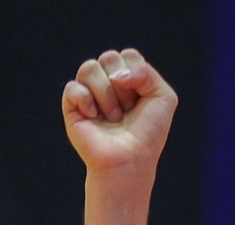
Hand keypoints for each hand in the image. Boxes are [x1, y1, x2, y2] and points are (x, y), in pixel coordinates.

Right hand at [61, 49, 174, 179]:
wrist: (130, 159)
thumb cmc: (148, 134)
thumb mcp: (162, 97)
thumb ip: (146, 71)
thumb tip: (115, 75)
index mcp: (127, 78)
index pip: (128, 56)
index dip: (136, 76)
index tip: (141, 101)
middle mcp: (107, 82)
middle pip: (109, 57)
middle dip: (122, 87)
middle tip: (127, 111)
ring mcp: (88, 92)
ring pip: (89, 67)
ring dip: (106, 96)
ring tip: (112, 118)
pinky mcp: (72, 105)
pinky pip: (73, 87)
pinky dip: (86, 102)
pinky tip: (93, 118)